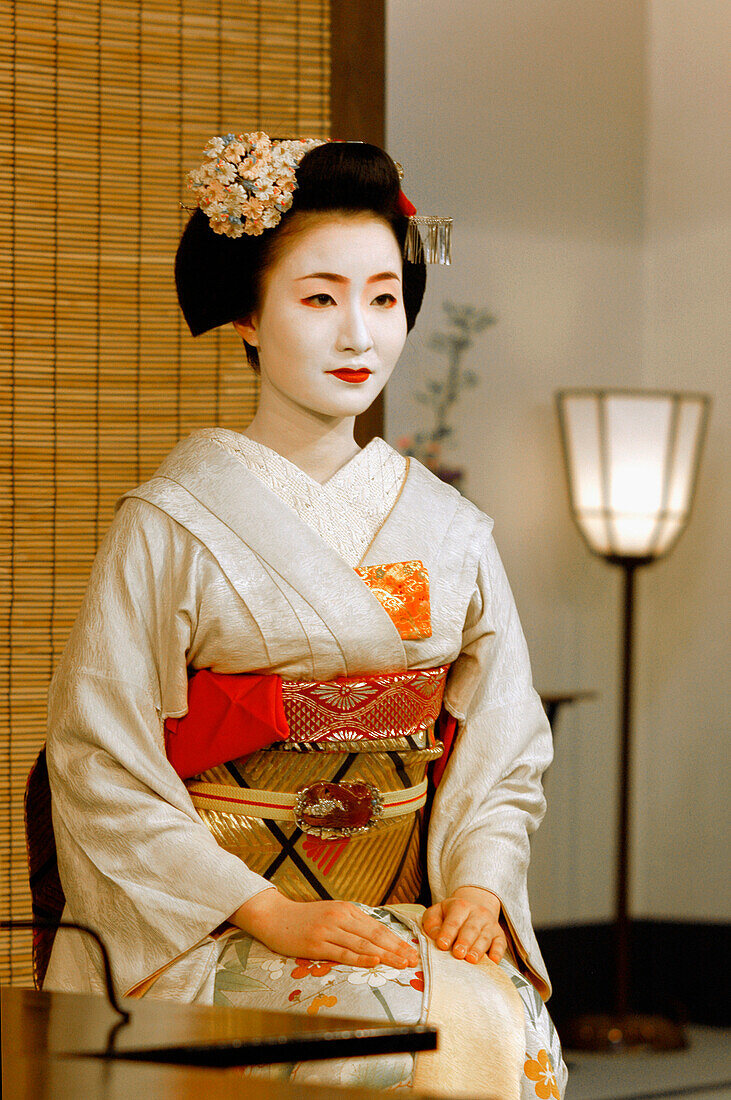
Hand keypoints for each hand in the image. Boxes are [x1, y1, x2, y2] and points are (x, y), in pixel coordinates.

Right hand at [230, 889, 419, 968]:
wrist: (275, 916)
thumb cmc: (304, 919)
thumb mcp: (331, 915)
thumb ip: (351, 924)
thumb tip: (376, 938)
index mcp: (347, 909)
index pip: (378, 927)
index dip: (396, 940)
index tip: (412, 951)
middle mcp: (340, 917)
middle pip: (375, 935)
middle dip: (397, 949)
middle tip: (413, 960)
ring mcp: (328, 930)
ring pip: (363, 944)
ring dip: (385, 955)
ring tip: (401, 964)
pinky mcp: (316, 944)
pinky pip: (343, 953)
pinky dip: (361, 958)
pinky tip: (374, 962)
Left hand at [422, 886, 505, 964]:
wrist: (474, 907)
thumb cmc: (451, 915)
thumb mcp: (437, 913)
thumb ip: (432, 923)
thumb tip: (435, 936)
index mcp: (460, 906)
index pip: (453, 920)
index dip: (447, 932)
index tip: (442, 945)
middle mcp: (477, 913)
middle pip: (471, 928)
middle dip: (464, 941)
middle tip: (458, 953)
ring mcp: (490, 924)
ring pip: (485, 936)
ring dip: (478, 949)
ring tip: (471, 959)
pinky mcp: (499, 935)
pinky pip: (500, 943)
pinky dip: (498, 952)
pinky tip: (493, 961)